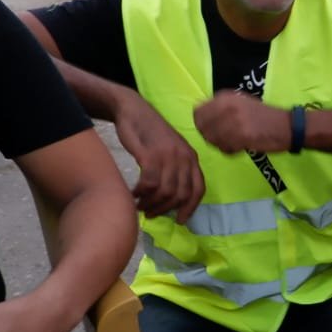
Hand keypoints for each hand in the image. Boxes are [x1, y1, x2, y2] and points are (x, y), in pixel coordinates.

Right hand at [113, 93, 204, 222]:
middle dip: (165, 208)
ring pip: (165, 192)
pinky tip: (133, 193)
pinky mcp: (151, 154)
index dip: (190, 207)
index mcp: (192, 158)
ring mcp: (168, 155)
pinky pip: (149, 183)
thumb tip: (172, 200)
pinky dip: (141, 193)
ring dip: (151, 203)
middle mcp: (184, 157)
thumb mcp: (171, 151)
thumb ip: (176, 170)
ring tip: (140, 204)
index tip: (180, 220)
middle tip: (150, 213)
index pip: (198, 189)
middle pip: (181, 194)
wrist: (133, 110)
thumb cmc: (150, 134)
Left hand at [193, 90, 292, 154]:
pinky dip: (229, 151)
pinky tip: (239, 147)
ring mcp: (234, 121)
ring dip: (219, 144)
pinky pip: (225, 147)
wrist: (286, 126)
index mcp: (225, 97)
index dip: (202, 123)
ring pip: (212, 139)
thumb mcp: (241, 102)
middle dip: (209, 135)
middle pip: (202, 127)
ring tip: (232, 143)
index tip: (212, 128)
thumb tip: (199, 113)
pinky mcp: (241, 136)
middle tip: (222, 139)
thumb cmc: (263, 115)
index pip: (198, 112)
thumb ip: (220, 107)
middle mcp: (227, 106)